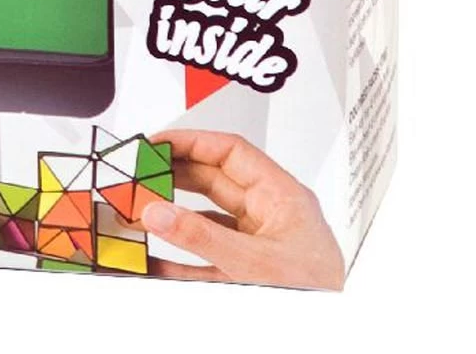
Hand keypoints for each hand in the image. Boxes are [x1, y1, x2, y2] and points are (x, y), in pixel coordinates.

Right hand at [141, 129, 344, 289]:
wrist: (336, 339)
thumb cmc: (320, 300)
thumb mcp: (257, 264)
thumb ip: (204, 238)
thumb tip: (158, 212)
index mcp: (283, 198)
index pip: (232, 153)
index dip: (192, 142)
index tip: (158, 143)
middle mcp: (270, 218)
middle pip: (214, 183)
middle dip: (174, 178)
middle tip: (140, 175)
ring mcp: (259, 249)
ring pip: (206, 223)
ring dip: (172, 220)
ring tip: (140, 213)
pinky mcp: (249, 278)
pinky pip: (206, 263)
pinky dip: (178, 261)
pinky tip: (155, 262)